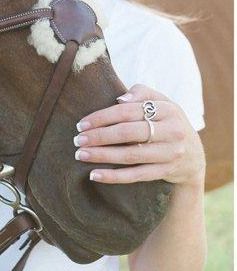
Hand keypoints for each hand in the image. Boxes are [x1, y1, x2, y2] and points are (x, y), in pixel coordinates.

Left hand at [73, 84, 204, 186]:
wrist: (193, 156)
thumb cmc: (167, 124)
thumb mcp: (162, 104)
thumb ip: (142, 94)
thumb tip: (119, 99)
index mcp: (168, 109)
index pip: (128, 111)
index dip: (102, 117)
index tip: (81, 124)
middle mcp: (172, 131)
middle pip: (128, 133)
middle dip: (99, 136)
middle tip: (77, 140)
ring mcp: (170, 153)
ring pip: (130, 155)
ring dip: (101, 156)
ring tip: (80, 154)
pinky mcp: (166, 172)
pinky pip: (136, 175)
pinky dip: (113, 176)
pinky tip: (94, 175)